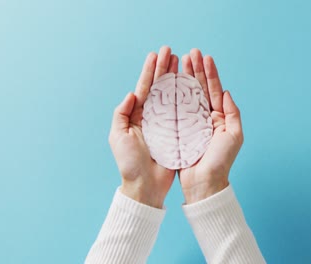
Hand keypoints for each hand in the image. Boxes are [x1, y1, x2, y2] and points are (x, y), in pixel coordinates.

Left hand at [109, 46, 178, 207]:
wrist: (145, 187)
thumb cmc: (129, 164)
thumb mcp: (118, 137)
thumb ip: (121, 113)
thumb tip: (131, 94)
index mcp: (137, 116)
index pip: (145, 88)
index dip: (150, 71)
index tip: (156, 54)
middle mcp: (152, 117)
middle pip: (160, 87)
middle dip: (165, 68)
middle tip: (171, 51)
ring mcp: (166, 124)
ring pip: (173, 95)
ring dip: (177, 78)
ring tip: (183, 61)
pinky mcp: (179, 133)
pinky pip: (185, 112)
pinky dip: (188, 97)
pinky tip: (192, 84)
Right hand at [179, 49, 243, 203]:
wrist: (204, 182)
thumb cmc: (221, 161)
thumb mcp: (234, 136)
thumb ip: (233, 113)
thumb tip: (227, 93)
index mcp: (219, 117)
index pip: (214, 90)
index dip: (210, 73)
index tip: (205, 57)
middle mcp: (205, 117)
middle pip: (199, 88)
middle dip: (196, 70)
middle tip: (190, 53)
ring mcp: (191, 122)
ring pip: (186, 95)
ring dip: (184, 78)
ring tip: (179, 62)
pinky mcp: (178, 130)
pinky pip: (175, 109)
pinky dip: (172, 95)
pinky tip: (168, 83)